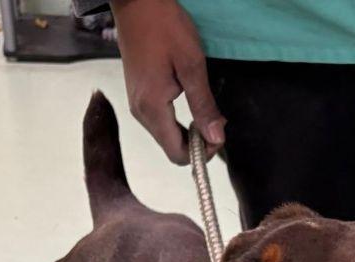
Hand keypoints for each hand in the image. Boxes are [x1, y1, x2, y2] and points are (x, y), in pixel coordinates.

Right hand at [112, 0, 225, 164]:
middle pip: (171, 148)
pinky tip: (189, 100)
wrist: (137, 1)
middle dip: (196, 143)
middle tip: (216, 120)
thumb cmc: (164, 26)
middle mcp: (140, 112)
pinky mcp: (138, 95)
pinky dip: (177, 120)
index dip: (200, 153)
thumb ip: (203, 105)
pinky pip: (159, 121)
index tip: (217, 134)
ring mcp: (137, 104)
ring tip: (205, 109)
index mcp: (152, 108)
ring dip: (187, 131)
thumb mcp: (192, 65)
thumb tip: (215, 138)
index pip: (177, 154)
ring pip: (165, 135)